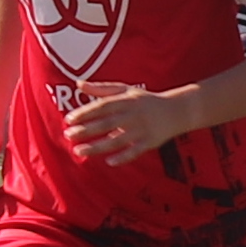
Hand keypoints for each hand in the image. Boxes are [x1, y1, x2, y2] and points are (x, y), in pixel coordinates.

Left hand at [59, 79, 188, 162]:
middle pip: (107, 123)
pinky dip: (123, 157)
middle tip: (68, 135)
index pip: (102, 106)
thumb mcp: (125, 90)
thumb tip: (78, 84)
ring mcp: (142, 129)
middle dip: (86, 130)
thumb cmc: (146, 100)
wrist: (176, 110)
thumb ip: (102, 89)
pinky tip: (108, 162)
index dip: (85, 112)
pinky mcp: (150, 142)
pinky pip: (135, 151)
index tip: (69, 119)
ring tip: (79, 151)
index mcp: (126, 100)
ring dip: (97, 146)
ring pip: (117, 140)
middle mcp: (133, 114)